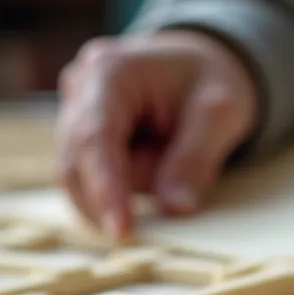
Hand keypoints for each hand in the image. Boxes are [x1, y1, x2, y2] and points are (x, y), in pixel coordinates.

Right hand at [56, 29, 258, 238]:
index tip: (121, 230)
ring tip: (168, 154)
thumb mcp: (220, 114)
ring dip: (128, 184)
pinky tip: (153, 161)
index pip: (95, 138)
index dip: (104, 188)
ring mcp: (72, 110)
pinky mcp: (76, 134)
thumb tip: (175, 207)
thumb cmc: (209, 80)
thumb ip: (195, 158)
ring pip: (83, 177)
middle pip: (78, 163)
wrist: (196, 64)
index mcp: (111, 71)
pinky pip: (90, 177)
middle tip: (168, 197)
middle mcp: (80, 86)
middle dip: (119, 192)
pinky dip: (121, 185)